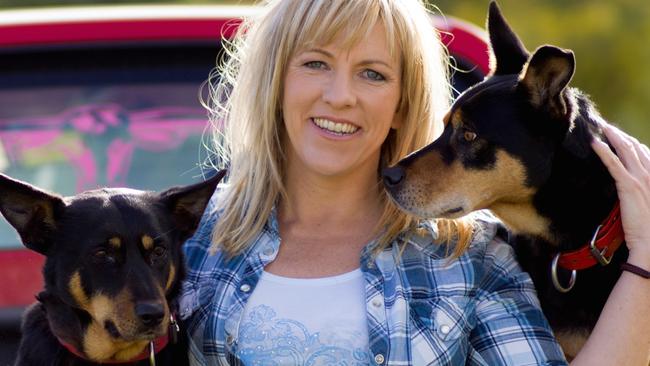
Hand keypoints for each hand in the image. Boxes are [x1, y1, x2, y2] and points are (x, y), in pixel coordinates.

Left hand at [592, 124, 649, 266]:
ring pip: (626, 150)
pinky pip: (614, 164)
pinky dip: (604, 152)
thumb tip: (632, 186)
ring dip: (613, 136)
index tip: (621, 135)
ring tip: (602, 128)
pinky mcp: (628, 186)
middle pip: (635, 147)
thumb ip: (642, 190)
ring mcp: (641, 179)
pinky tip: (595, 144)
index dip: (632, 142)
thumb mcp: (648, 203)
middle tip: (608, 127)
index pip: (646, 153)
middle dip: (621, 135)